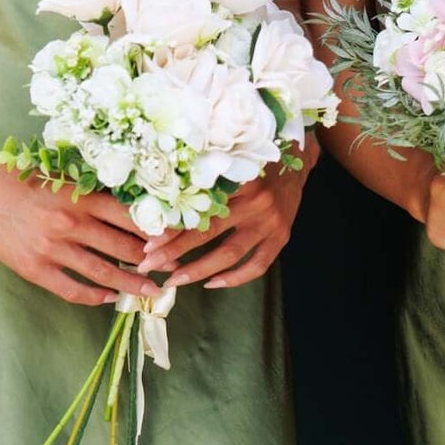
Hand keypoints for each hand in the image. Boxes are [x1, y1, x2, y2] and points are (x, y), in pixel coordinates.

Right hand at [0, 149, 159, 304]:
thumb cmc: (22, 180)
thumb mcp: (62, 179)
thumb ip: (93, 196)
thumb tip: (132, 211)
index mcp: (81, 197)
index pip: (130, 218)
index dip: (156, 232)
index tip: (175, 240)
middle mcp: (70, 223)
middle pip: (123, 248)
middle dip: (152, 262)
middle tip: (171, 270)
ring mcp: (52, 248)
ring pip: (103, 272)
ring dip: (131, 284)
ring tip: (150, 292)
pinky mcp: (35, 268)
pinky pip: (72, 289)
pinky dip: (94, 296)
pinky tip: (109, 298)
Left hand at [139, 151, 313, 290]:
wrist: (296, 161)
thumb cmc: (253, 161)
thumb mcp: (228, 162)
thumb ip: (202, 180)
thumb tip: (160, 206)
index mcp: (237, 178)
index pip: (197, 208)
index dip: (171, 228)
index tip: (148, 243)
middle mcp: (255, 201)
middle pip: (208, 232)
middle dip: (174, 252)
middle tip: (149, 265)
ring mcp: (270, 222)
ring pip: (229, 254)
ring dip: (198, 270)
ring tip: (174, 280)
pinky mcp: (282, 237)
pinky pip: (257, 266)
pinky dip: (234, 279)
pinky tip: (212, 283)